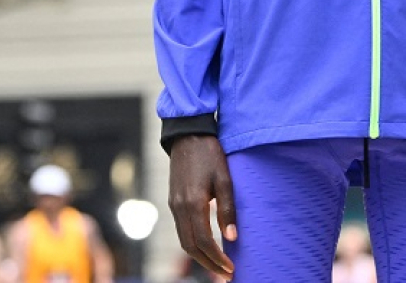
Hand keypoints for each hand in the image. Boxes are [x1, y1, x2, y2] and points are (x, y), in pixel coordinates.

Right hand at [168, 135, 236, 279]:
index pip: (203, 242)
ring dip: (200, 257)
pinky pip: (181, 231)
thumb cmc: (210, 154)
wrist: (188, 136)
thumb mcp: (225, 178)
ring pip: (184, 241)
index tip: (230, 269)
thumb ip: (227, 208)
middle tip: (225, 276)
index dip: (216, 259)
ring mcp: (174, 206)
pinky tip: (206, 248)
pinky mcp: (174, 202)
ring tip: (217, 267)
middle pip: (190, 247)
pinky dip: (193, 244)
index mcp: (193, 203)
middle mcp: (179, 209)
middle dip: (208, 264)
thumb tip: (232, 237)